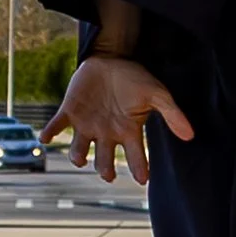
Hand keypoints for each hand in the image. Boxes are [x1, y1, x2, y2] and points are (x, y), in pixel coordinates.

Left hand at [44, 52, 194, 187]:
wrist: (112, 56)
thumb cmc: (135, 77)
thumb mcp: (157, 94)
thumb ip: (172, 114)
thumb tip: (190, 135)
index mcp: (128, 132)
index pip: (136, 157)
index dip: (140, 169)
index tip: (143, 179)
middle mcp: (107, 134)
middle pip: (104, 162)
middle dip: (104, 169)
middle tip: (107, 171)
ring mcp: (87, 124)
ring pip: (79, 150)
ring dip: (77, 156)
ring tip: (79, 157)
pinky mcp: (70, 111)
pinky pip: (56, 127)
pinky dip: (49, 133)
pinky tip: (45, 138)